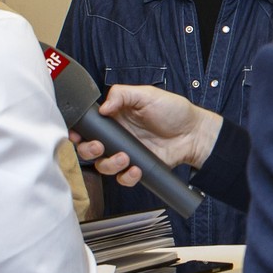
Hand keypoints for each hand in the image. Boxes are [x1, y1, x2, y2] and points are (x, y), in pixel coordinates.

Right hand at [69, 84, 222, 184]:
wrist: (195, 132)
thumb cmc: (173, 111)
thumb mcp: (147, 94)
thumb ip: (122, 95)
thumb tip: (102, 108)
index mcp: (115, 117)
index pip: (89, 126)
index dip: (79, 132)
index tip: (77, 134)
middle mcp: (117, 137)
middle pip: (89, 149)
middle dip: (88, 150)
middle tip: (99, 147)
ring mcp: (126, 153)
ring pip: (104, 166)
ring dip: (109, 164)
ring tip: (124, 157)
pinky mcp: (138, 167)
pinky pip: (123, 178)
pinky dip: (126, 177)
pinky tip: (136, 169)